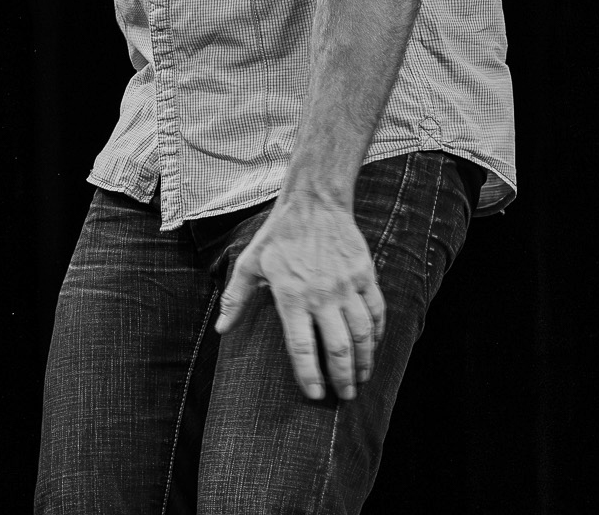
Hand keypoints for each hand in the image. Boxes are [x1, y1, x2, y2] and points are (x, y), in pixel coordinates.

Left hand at [216, 196, 384, 401]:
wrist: (315, 202)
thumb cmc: (280, 234)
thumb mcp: (251, 263)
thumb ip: (236, 298)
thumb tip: (221, 330)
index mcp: (292, 296)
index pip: (302, 347)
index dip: (309, 375)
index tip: (315, 395)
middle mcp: (322, 295)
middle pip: (338, 347)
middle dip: (343, 378)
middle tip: (344, 396)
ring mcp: (347, 285)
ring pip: (362, 333)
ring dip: (364, 361)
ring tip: (361, 380)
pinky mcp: (365, 275)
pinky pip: (377, 311)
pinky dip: (377, 334)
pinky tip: (372, 348)